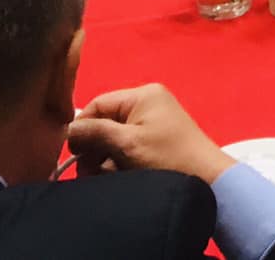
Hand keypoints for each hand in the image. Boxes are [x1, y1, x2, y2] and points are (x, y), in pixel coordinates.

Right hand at [66, 84, 234, 184]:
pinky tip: (116, 178)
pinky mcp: (155, 142)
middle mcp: (146, 104)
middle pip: (104, 123)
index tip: (74, 154)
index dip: (82, 128)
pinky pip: (126, 149)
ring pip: (112, 139)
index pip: (97, 105)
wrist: (206, 180)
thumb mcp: (127, 143)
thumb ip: (95, 133)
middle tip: (88, 173)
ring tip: (103, 179)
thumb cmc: (166, 157)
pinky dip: (117, 164)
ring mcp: (152, 123)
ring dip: (103, 160)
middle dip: (93, 149)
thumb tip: (68, 129)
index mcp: (142, 95)